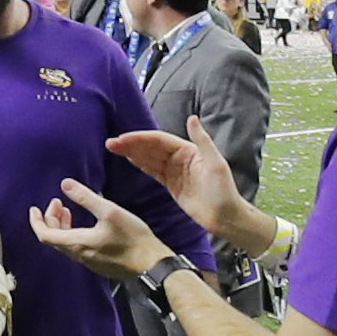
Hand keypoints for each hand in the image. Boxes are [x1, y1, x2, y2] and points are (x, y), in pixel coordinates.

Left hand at [30, 182, 169, 284]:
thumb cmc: (132, 238)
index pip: (45, 235)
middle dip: (51, 219)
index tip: (34, 208)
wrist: (152, 264)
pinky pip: (77, 248)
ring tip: (68, 210)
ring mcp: (89, 261)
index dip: (36, 221)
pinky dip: (73, 233)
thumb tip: (64, 184)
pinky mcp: (98, 263)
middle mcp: (79, 255)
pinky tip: (85, 224)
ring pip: (66, 243)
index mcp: (77, 243)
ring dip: (62, 226)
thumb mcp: (109, 211)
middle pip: (53, 239)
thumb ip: (86, 198)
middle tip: (57, 202)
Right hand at [109, 116, 259, 247]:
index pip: (159, 140)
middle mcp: (179, 158)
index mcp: (188, 150)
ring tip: (113, 148)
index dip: (140, 138)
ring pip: (149, 158)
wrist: (225, 218)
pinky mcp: (171, 185)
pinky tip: (128, 159)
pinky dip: (140, 164)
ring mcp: (174, 171)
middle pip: (151, 148)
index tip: (122, 139)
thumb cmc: (224, 191)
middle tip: (111, 143)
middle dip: (131, 144)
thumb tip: (192, 118)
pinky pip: (152, 171)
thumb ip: (202, 141)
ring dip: (132, 152)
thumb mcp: (216, 164)